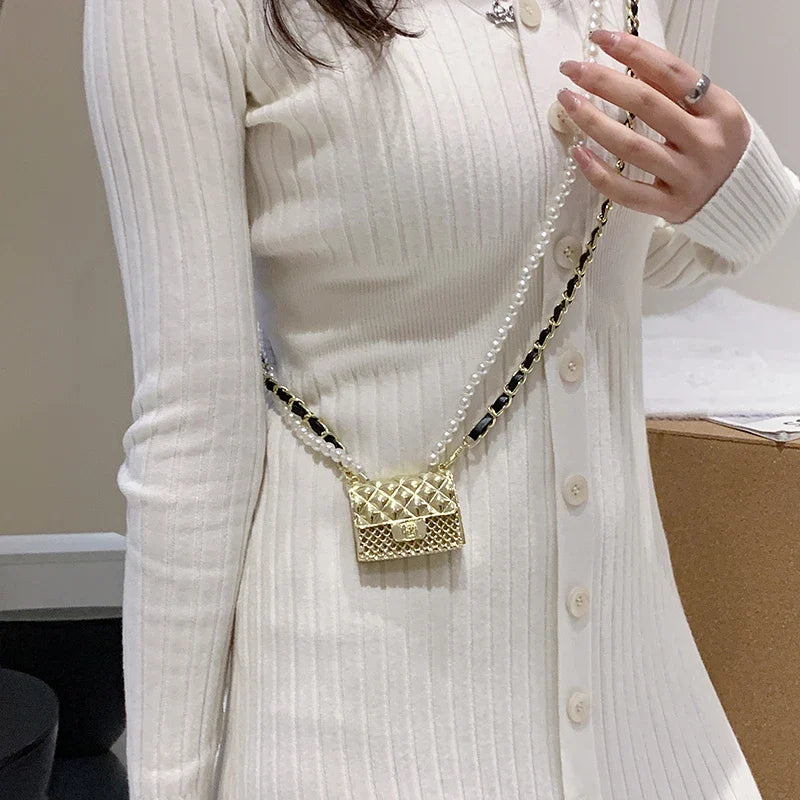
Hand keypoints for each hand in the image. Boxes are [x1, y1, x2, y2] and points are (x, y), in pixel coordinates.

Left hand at [556, 28, 750, 224]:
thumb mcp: (712, 113)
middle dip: (603, 81)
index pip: (671, 72)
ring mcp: (687, 177)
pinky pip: (625, 190)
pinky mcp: (669, 206)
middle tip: (572, 69)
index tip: (601, 39)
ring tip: (567, 101)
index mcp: (720, 110)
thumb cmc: (718, 148)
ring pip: (630, 146)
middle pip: (646, 104)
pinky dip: (597, 172)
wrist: (744, 201)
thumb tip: (627, 63)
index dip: (633, 51)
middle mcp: (705, 142)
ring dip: (592, 121)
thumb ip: (676, 92)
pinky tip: (577, 152)